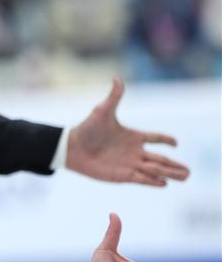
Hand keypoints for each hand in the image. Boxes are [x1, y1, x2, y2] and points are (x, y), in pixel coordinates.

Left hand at [66, 77, 189, 185]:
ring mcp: (129, 164)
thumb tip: (116, 77)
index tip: (176, 142)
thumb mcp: (102, 111)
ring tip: (185, 177)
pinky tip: (164, 184)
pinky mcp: (122, 175)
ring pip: (155, 170)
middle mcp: (134, 151)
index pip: (155, 138)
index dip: (166, 140)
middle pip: (160, 159)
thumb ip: (114, 96)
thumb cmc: (87, 129)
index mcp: (133, 136)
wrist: (72, 148)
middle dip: (174, 165)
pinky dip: (153, 182)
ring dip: (169, 174)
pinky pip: (141, 180)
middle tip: (189, 170)